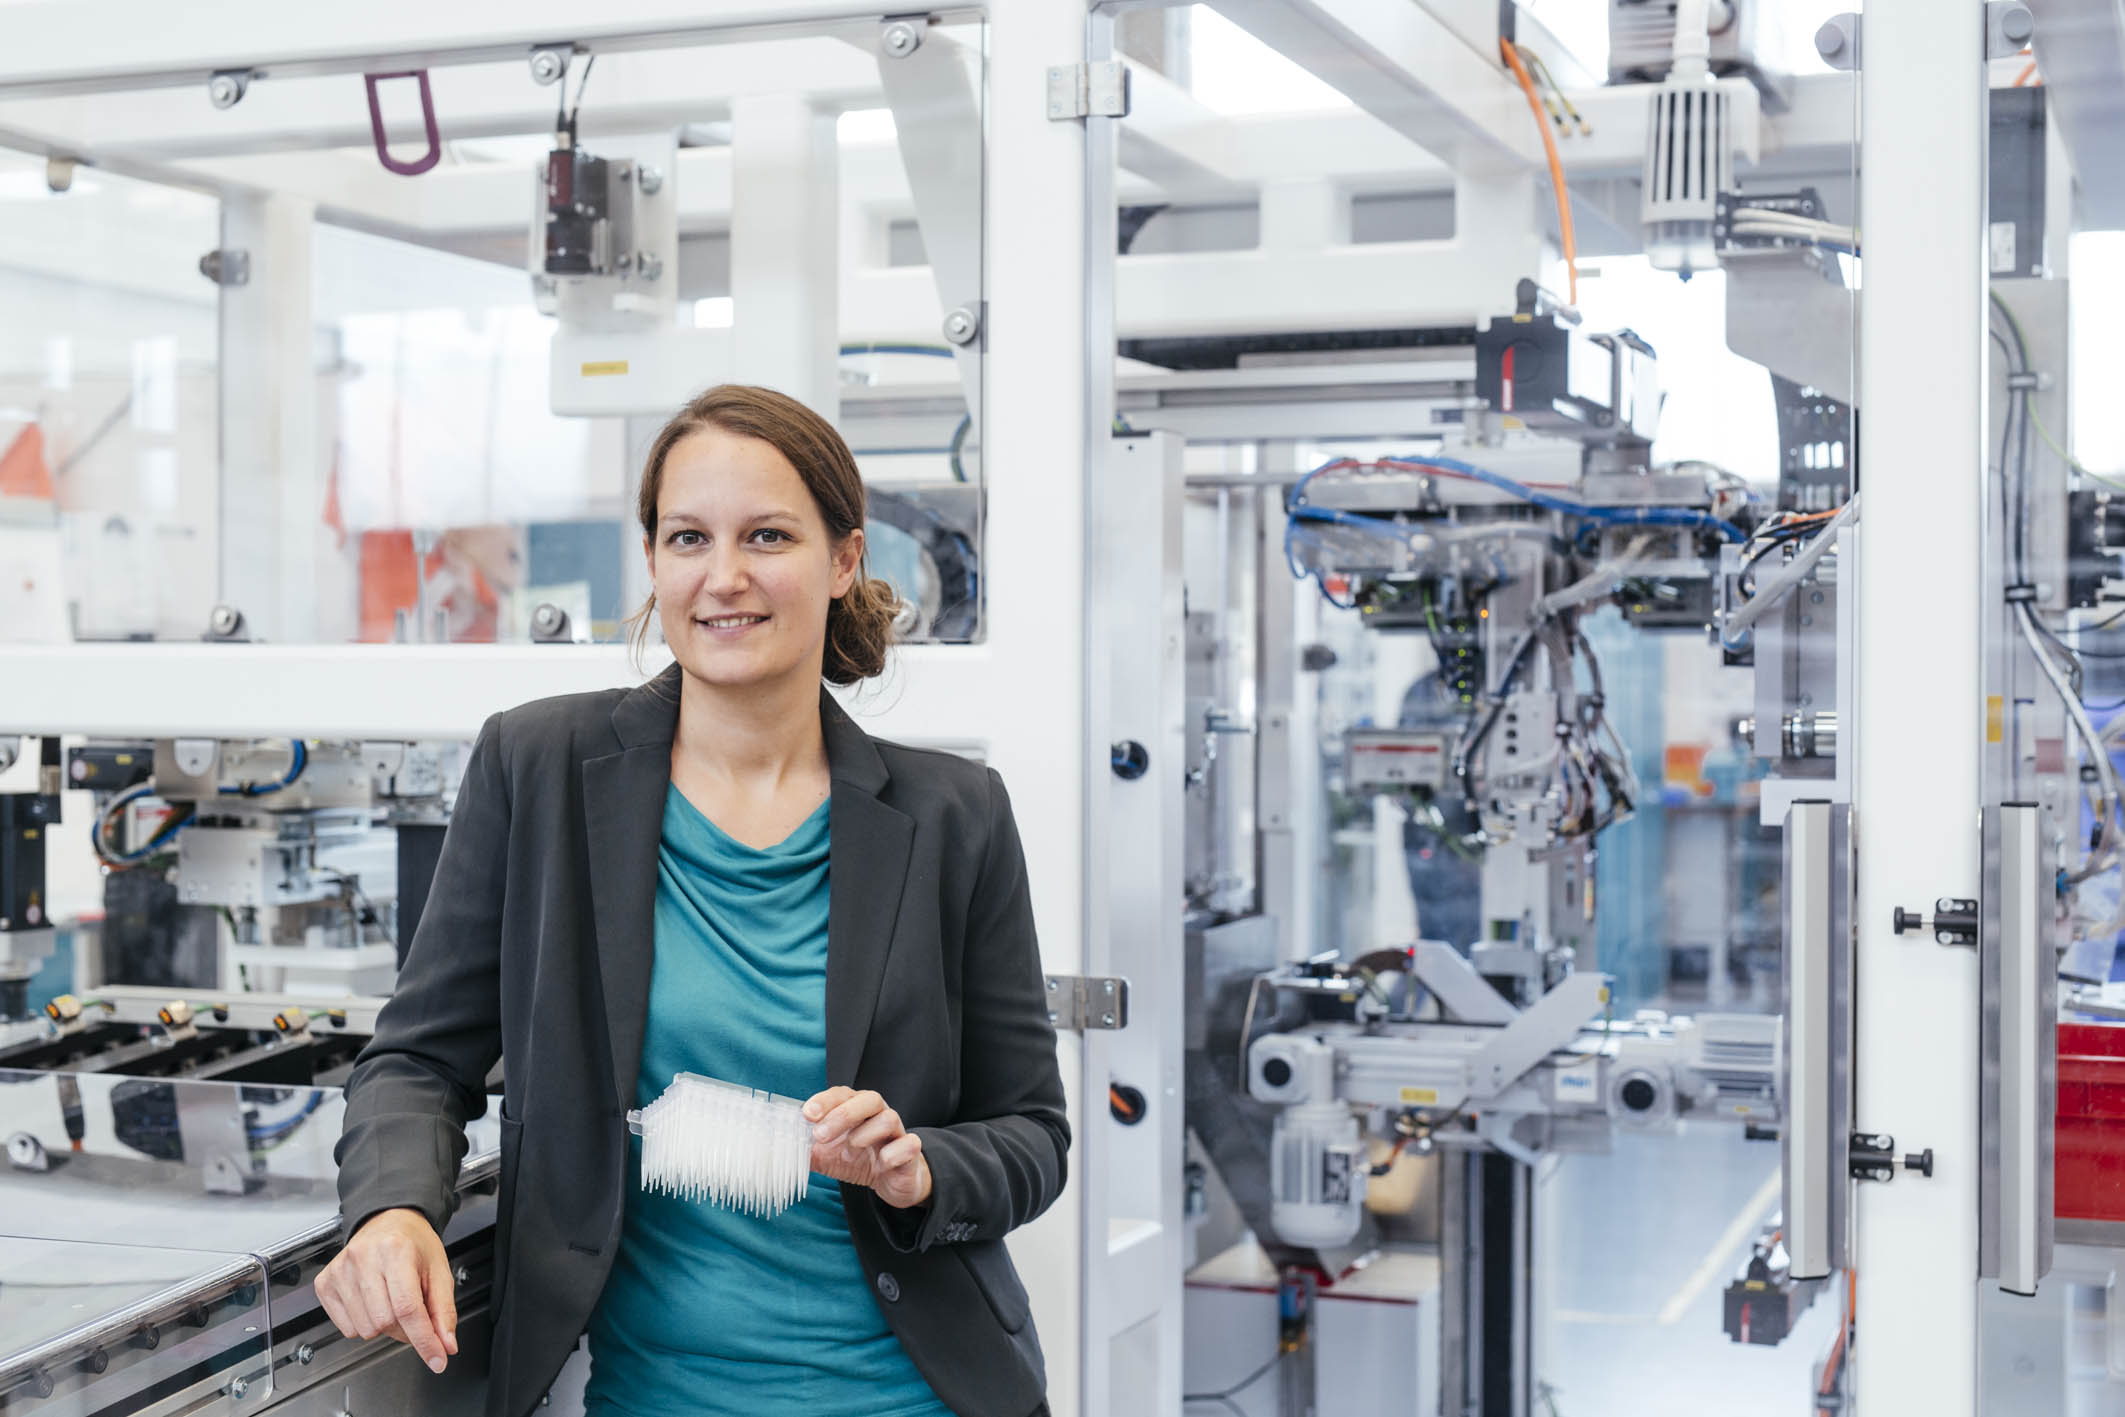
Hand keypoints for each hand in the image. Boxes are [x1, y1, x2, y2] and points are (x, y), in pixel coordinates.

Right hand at [315, 1208, 458, 1372]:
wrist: (388, 1220)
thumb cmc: (413, 1244)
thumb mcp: (438, 1271)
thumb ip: (444, 1311)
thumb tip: (446, 1344)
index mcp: (396, 1251)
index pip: (408, 1308)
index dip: (425, 1340)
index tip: (437, 1359)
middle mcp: (363, 1258)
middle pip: (386, 1323)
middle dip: (405, 1328)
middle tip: (411, 1309)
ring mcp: (340, 1271)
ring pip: (365, 1330)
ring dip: (384, 1327)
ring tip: (390, 1300)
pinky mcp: (324, 1283)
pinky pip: (346, 1328)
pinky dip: (363, 1324)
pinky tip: (371, 1301)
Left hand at [804, 1087, 933, 1209]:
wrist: (891, 1180)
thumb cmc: (857, 1160)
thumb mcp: (826, 1155)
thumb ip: (804, 1150)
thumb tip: (777, 1148)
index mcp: (857, 1109)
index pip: (842, 1094)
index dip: (825, 1101)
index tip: (806, 1114)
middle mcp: (879, 1114)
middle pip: (868, 1099)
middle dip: (842, 1115)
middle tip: (820, 1135)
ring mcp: (897, 1132)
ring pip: (889, 1118)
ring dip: (864, 1135)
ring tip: (849, 1153)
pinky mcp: (911, 1151)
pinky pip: (909, 1144)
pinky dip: (893, 1153)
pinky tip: (881, 1164)